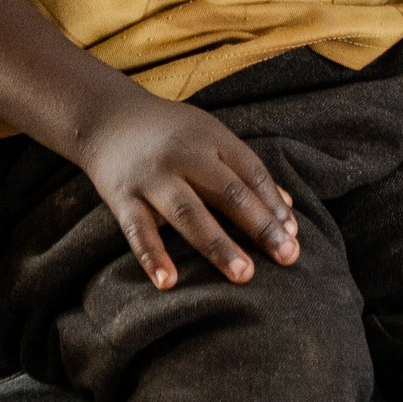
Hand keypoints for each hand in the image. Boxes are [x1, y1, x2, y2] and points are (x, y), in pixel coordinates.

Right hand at [79, 89, 298, 289]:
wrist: (108, 118)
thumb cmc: (172, 133)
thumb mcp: (212, 137)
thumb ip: (247, 171)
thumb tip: (287, 209)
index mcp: (212, 139)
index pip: (252, 172)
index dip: (274, 205)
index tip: (294, 235)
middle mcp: (184, 156)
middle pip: (228, 192)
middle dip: (259, 226)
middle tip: (287, 256)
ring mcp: (153, 177)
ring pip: (188, 213)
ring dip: (218, 245)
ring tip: (244, 274)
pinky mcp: (122, 198)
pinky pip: (138, 231)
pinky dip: (153, 256)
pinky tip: (169, 283)